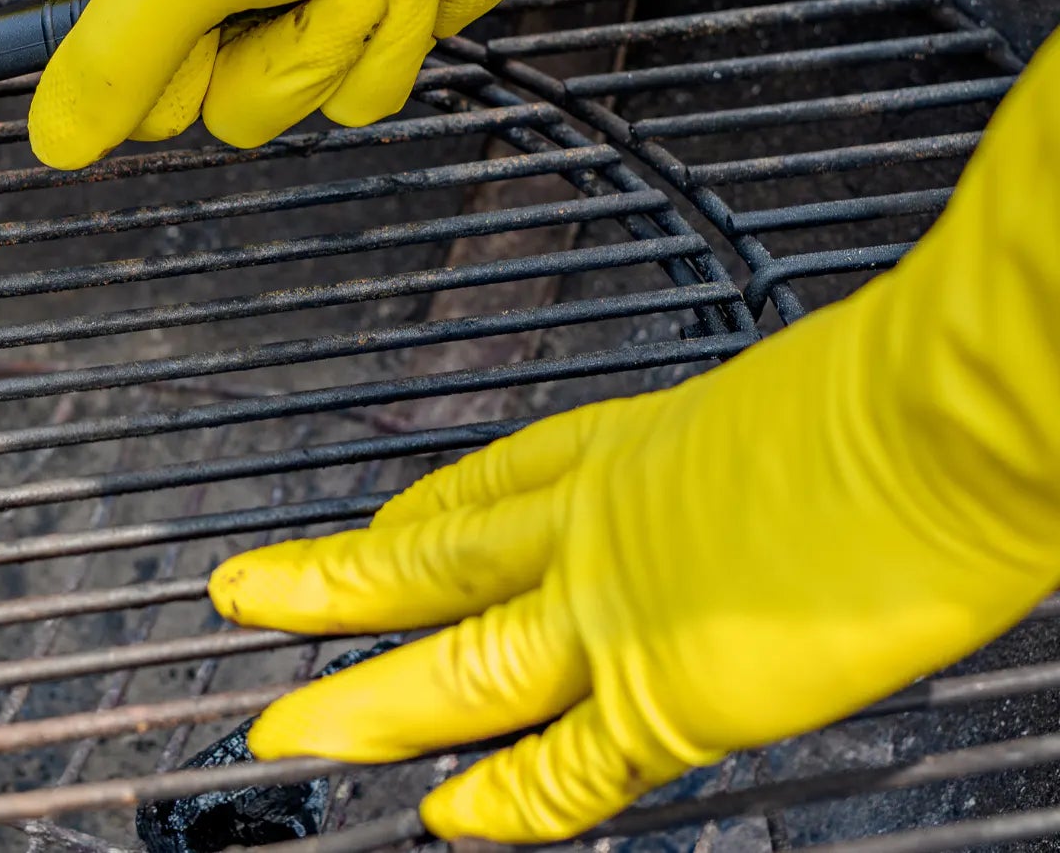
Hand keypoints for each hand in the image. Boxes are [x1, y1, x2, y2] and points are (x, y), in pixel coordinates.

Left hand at [209, 28, 1059, 841]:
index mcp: (639, 441)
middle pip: (432, 559)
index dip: (419, 513)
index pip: (494, 483)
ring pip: (457, 662)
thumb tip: (786, 479)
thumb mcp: (799, 401)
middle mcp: (605, 520)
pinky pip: (569, 766)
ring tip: (283, 727)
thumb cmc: (912, 385)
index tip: (370, 526)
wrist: (950, 413)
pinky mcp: (675, 690)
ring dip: (363, 698)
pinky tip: (450, 822)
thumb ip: (750, 459)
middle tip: (245, 594)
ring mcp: (625, 606)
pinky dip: (508, 803)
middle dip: (333, 584)